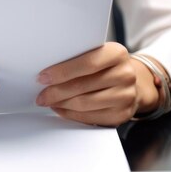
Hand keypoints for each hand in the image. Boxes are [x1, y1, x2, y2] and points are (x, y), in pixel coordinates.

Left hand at [35, 42, 159, 126]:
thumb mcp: (97, 54)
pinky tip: (61, 109)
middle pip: (82, 86)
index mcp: (117, 54)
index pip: (87, 63)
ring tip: (49, 101)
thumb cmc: (105, 67)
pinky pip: (90, 117)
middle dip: (56, 92)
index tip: (43, 77)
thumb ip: (77, 59)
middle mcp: (125, 74)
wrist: (129, 83)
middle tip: (41, 95)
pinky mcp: (121, 115)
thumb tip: (47, 73)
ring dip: (61, 104)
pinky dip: (70, 114)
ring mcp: (125, 96)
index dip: (62, 72)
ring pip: (84, 103)